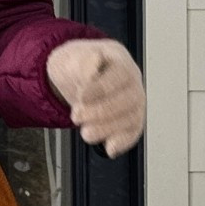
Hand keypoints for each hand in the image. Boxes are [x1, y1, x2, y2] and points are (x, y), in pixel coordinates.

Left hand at [46, 38, 145, 155]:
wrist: (75, 77)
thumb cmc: (76, 65)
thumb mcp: (71, 57)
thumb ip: (81, 62)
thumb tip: (92, 69)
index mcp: (119, 60)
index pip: (120, 74)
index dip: (101, 88)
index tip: (82, 97)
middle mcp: (131, 81)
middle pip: (128, 99)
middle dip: (101, 112)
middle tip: (77, 116)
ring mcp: (134, 102)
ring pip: (132, 118)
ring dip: (108, 129)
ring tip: (86, 133)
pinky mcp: (131, 120)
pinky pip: (133, 132)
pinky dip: (123, 142)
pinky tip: (109, 148)